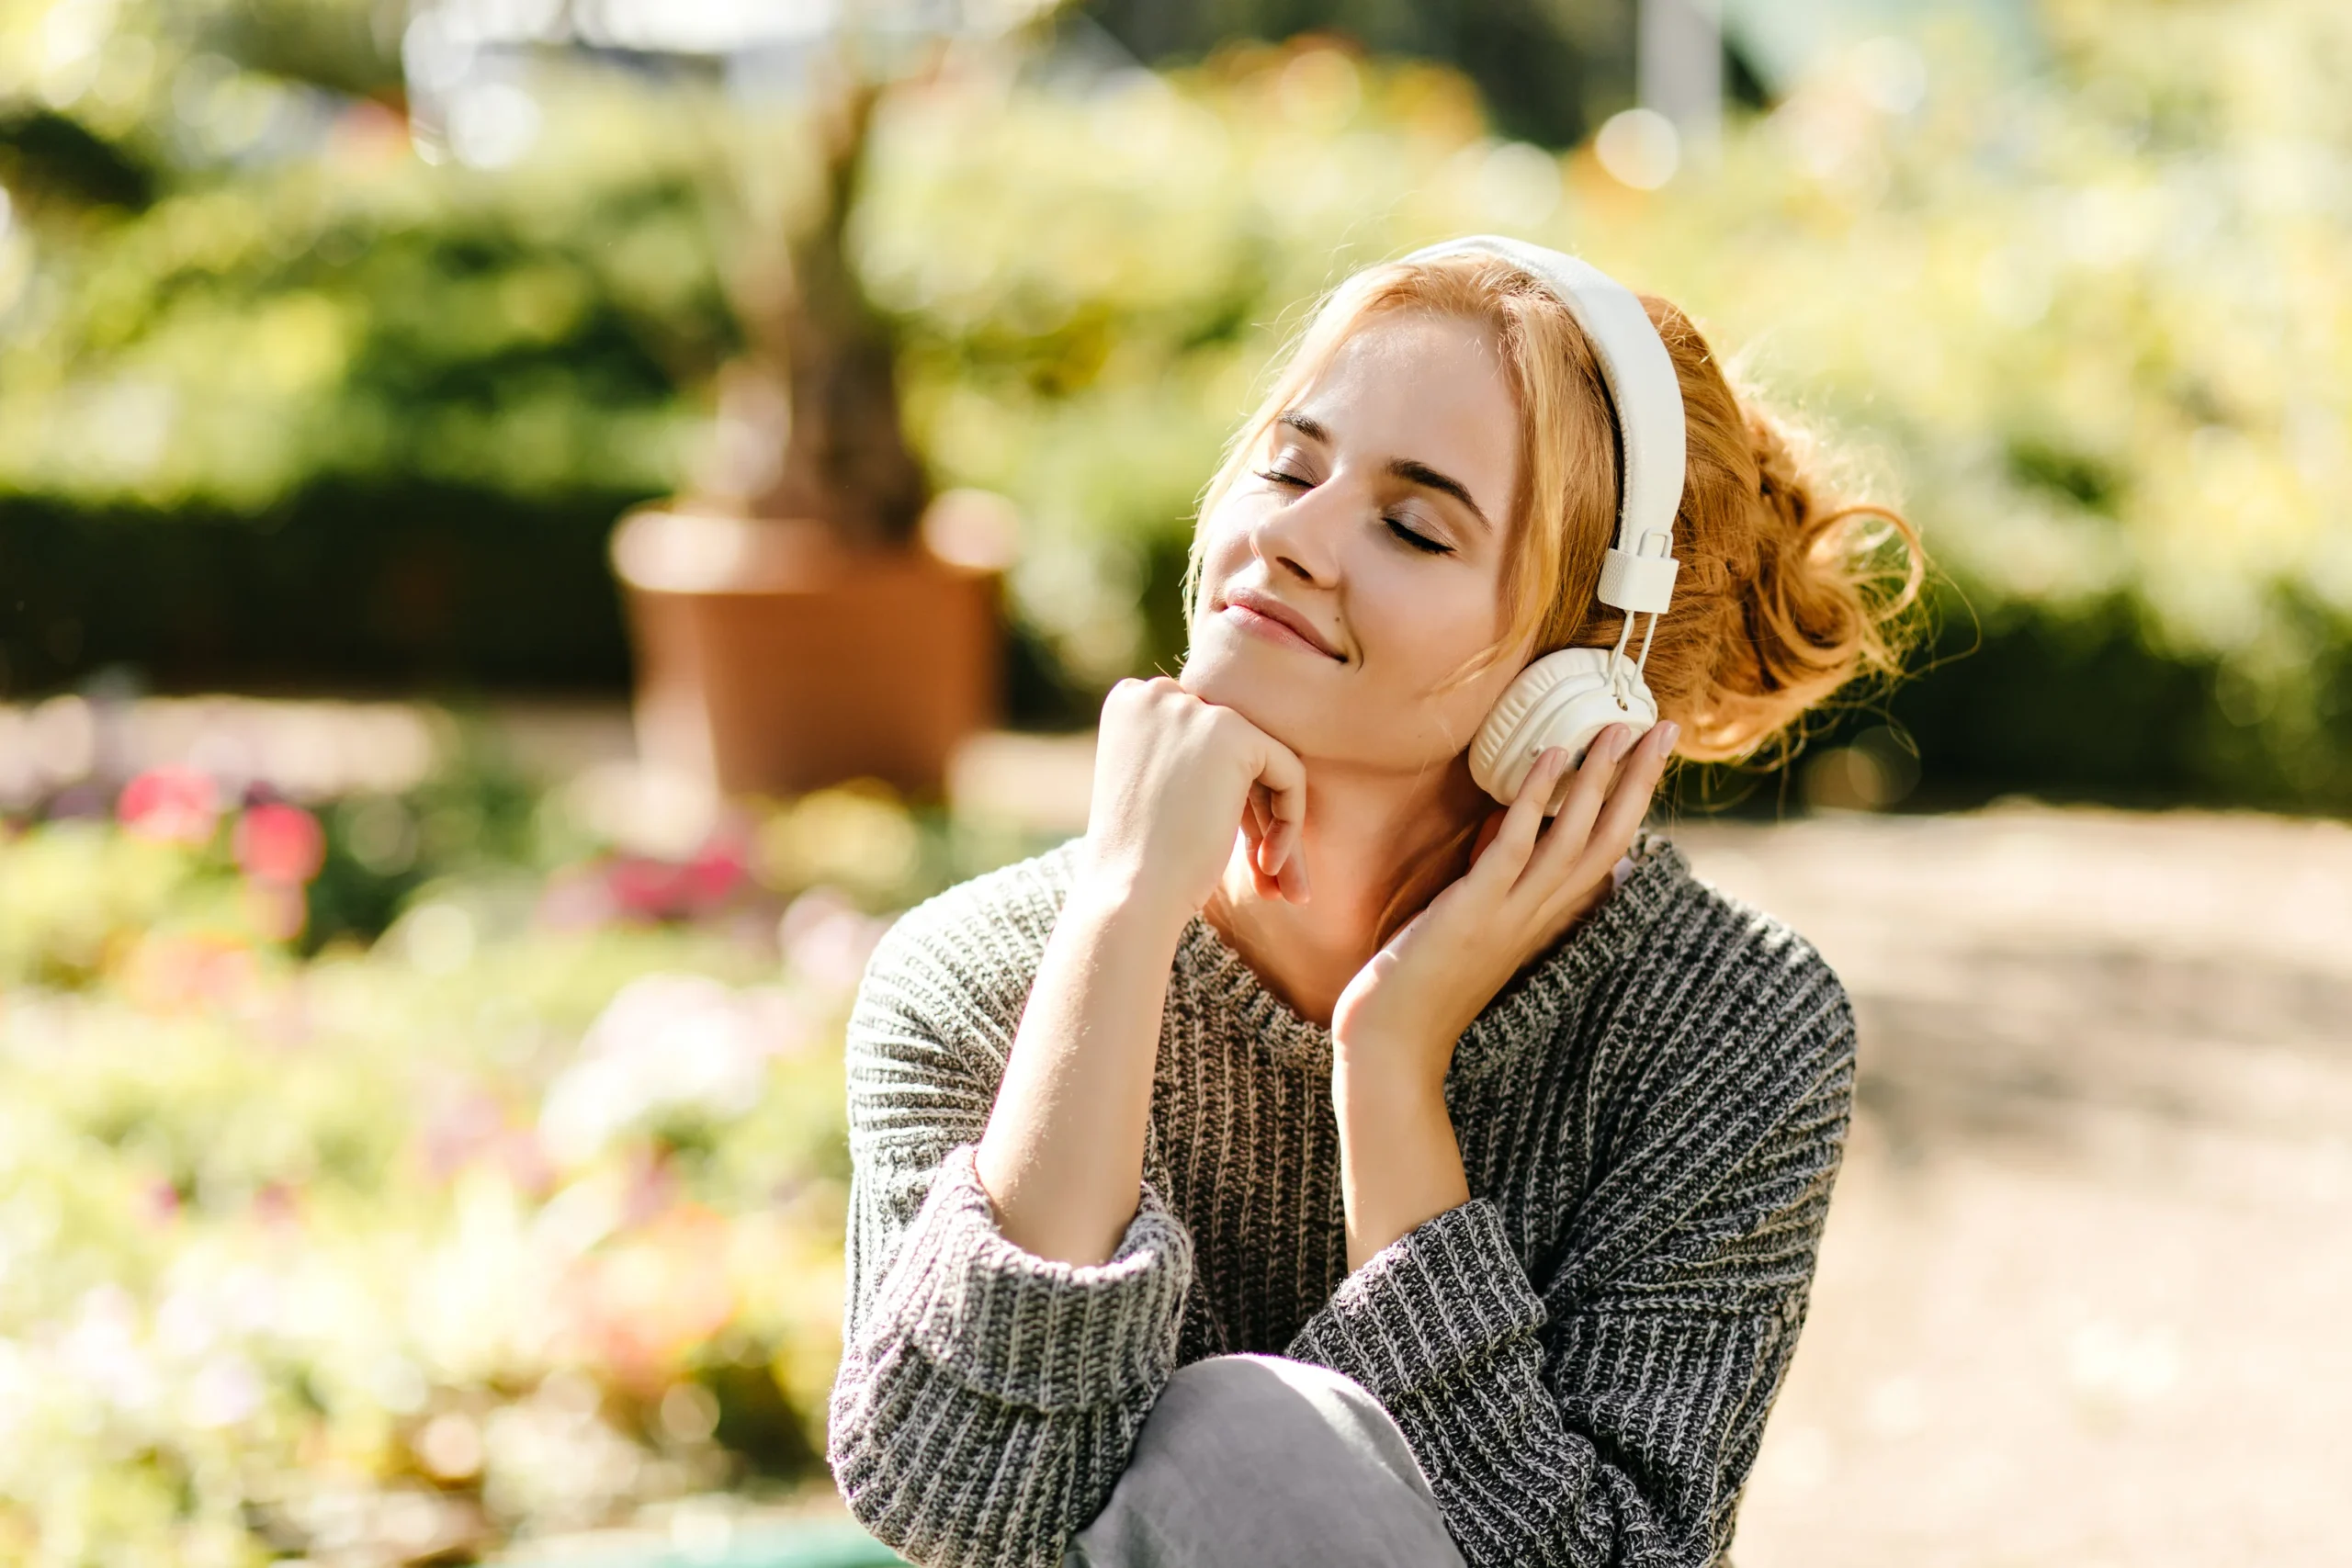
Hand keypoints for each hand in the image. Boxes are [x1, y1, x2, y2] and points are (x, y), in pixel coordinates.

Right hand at [1079, 677, 1311, 930]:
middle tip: (1267, 872)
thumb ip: (1190, 758)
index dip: (1226, 795)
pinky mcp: (1232, 732)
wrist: (1127, 894)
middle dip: (1258, 813)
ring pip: (1266, 760)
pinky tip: (1267, 865)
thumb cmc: (1137, 860)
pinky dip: (1289, 821)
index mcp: (1129, 702)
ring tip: (1278, 883)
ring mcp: (1193, 709)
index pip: (1204, 739)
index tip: (1233, 847)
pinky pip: (1288, 771)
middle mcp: (1156, 693)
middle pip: (1236, 746)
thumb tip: (1251, 755)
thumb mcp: (1153, 790)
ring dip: (1277, 823)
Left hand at [1330, 719, 1677, 1092]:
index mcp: (1544, 920)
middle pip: (1611, 838)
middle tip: (1664, 727)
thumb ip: (1500, 892)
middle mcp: (1540, 915)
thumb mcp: (1474, 931)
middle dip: (1639, 781)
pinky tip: (1551, 754)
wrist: (1392, 1047)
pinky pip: (1515, 844)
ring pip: (1575, 836)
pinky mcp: (1475, 909)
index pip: (1607, 854)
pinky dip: (1536, 798)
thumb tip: (1510, 843)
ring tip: (1617, 726)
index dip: (1634, 804)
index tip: (1652, 757)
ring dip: (1599, 777)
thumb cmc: (1422, 990)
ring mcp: (1511, 913)